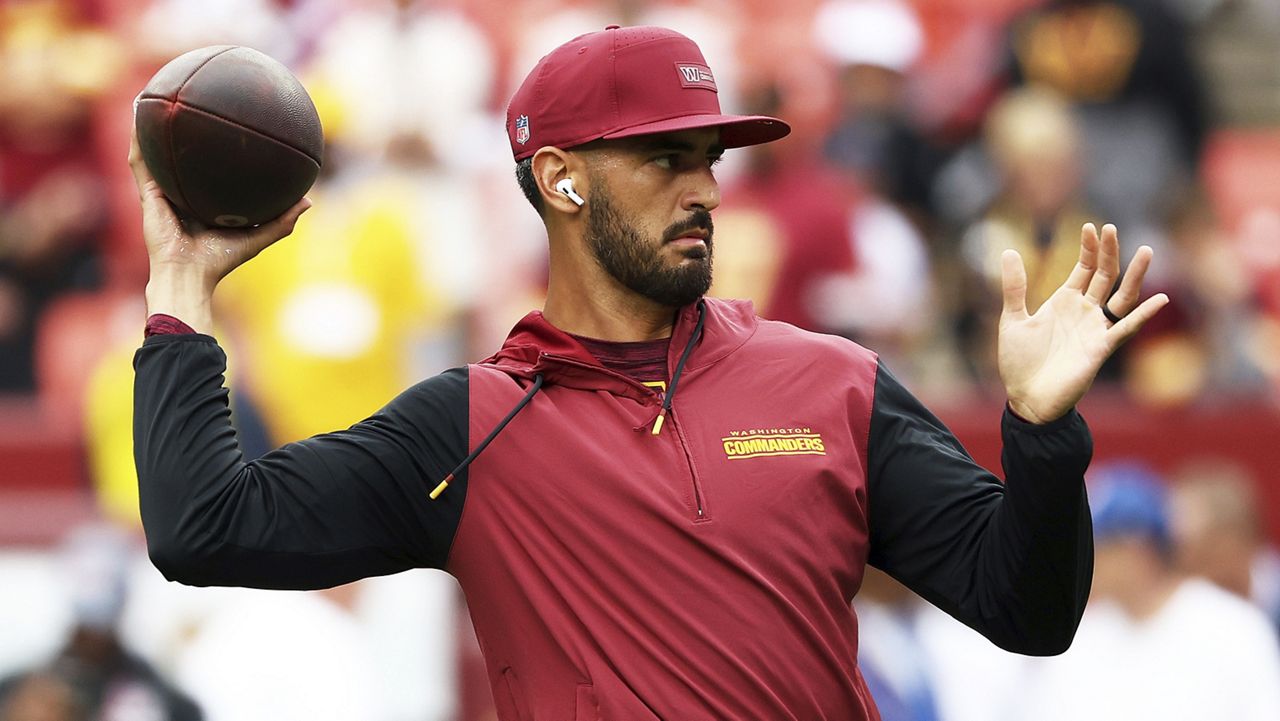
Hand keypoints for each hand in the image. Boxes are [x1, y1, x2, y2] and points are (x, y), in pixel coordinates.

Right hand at [129, 119, 309, 332]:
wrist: (188, 276)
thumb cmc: (220, 262)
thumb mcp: (257, 236)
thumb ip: (282, 221)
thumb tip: (309, 200)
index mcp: (201, 202)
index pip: (205, 171)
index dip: (211, 150)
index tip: (224, 127)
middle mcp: (179, 194)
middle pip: (178, 156)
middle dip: (181, 130)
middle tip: (191, 102)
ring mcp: (160, 192)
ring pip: (154, 152)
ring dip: (153, 125)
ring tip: (158, 95)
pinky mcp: (146, 193)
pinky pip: (140, 161)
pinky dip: (138, 138)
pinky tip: (142, 113)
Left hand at [998, 223, 1168, 423]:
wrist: (1026, 398)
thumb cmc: (1019, 363)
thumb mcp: (1013, 319)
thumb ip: (1014, 287)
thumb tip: (1007, 251)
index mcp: (1064, 302)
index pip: (1083, 269)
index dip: (1088, 248)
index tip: (1089, 227)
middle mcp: (1084, 312)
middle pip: (1104, 275)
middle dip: (1108, 252)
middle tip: (1111, 228)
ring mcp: (1095, 329)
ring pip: (1122, 296)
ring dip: (1134, 275)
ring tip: (1145, 251)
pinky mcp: (1100, 348)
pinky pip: (1126, 328)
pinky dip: (1143, 315)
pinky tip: (1160, 299)